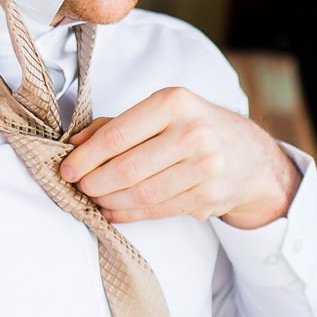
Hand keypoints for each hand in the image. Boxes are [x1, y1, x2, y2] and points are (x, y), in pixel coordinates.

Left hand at [60, 87, 299, 228]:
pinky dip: (128, 214)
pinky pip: (157, 210)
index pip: (118, 134)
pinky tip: (114, 211)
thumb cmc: (196, 129)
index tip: (67, 169)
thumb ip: (117, 124)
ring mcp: (204, 166)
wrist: (249, 156)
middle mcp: (193, 132)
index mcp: (174, 102)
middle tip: (80, 187)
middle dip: (94, 183)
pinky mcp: (208, 195)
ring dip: (109, 201)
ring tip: (95, 199)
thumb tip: (75, 144)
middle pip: (127, 168)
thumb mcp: (162, 112)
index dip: (86, 157)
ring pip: (140, 193)